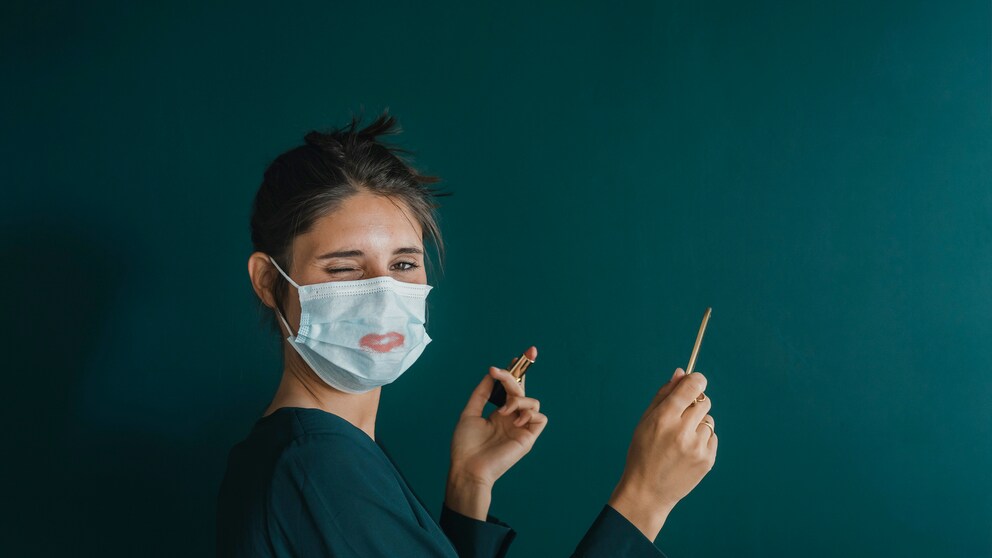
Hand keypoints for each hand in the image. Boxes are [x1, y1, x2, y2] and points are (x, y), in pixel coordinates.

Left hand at [445, 347, 547, 518]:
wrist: (468, 468)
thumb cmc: (465, 446)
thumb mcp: (470, 412)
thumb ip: (482, 393)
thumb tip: (491, 373)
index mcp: (499, 414)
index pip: (512, 388)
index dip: (518, 372)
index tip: (521, 355)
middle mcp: (512, 419)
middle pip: (520, 390)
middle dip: (513, 377)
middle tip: (499, 373)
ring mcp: (520, 428)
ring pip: (533, 402)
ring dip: (518, 399)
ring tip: (502, 411)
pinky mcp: (528, 438)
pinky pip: (540, 417)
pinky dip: (528, 413)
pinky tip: (513, 420)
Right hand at [608, 368, 716, 540]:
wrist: (647, 491)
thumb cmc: (642, 452)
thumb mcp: (646, 421)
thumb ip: (664, 395)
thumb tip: (682, 372)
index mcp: (664, 418)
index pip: (691, 388)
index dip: (697, 380)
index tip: (698, 380)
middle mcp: (682, 431)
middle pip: (704, 401)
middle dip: (696, 402)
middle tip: (683, 414)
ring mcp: (697, 447)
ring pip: (708, 420)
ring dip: (697, 424)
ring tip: (681, 439)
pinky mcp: (707, 460)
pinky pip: (712, 437)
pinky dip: (702, 439)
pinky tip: (687, 451)